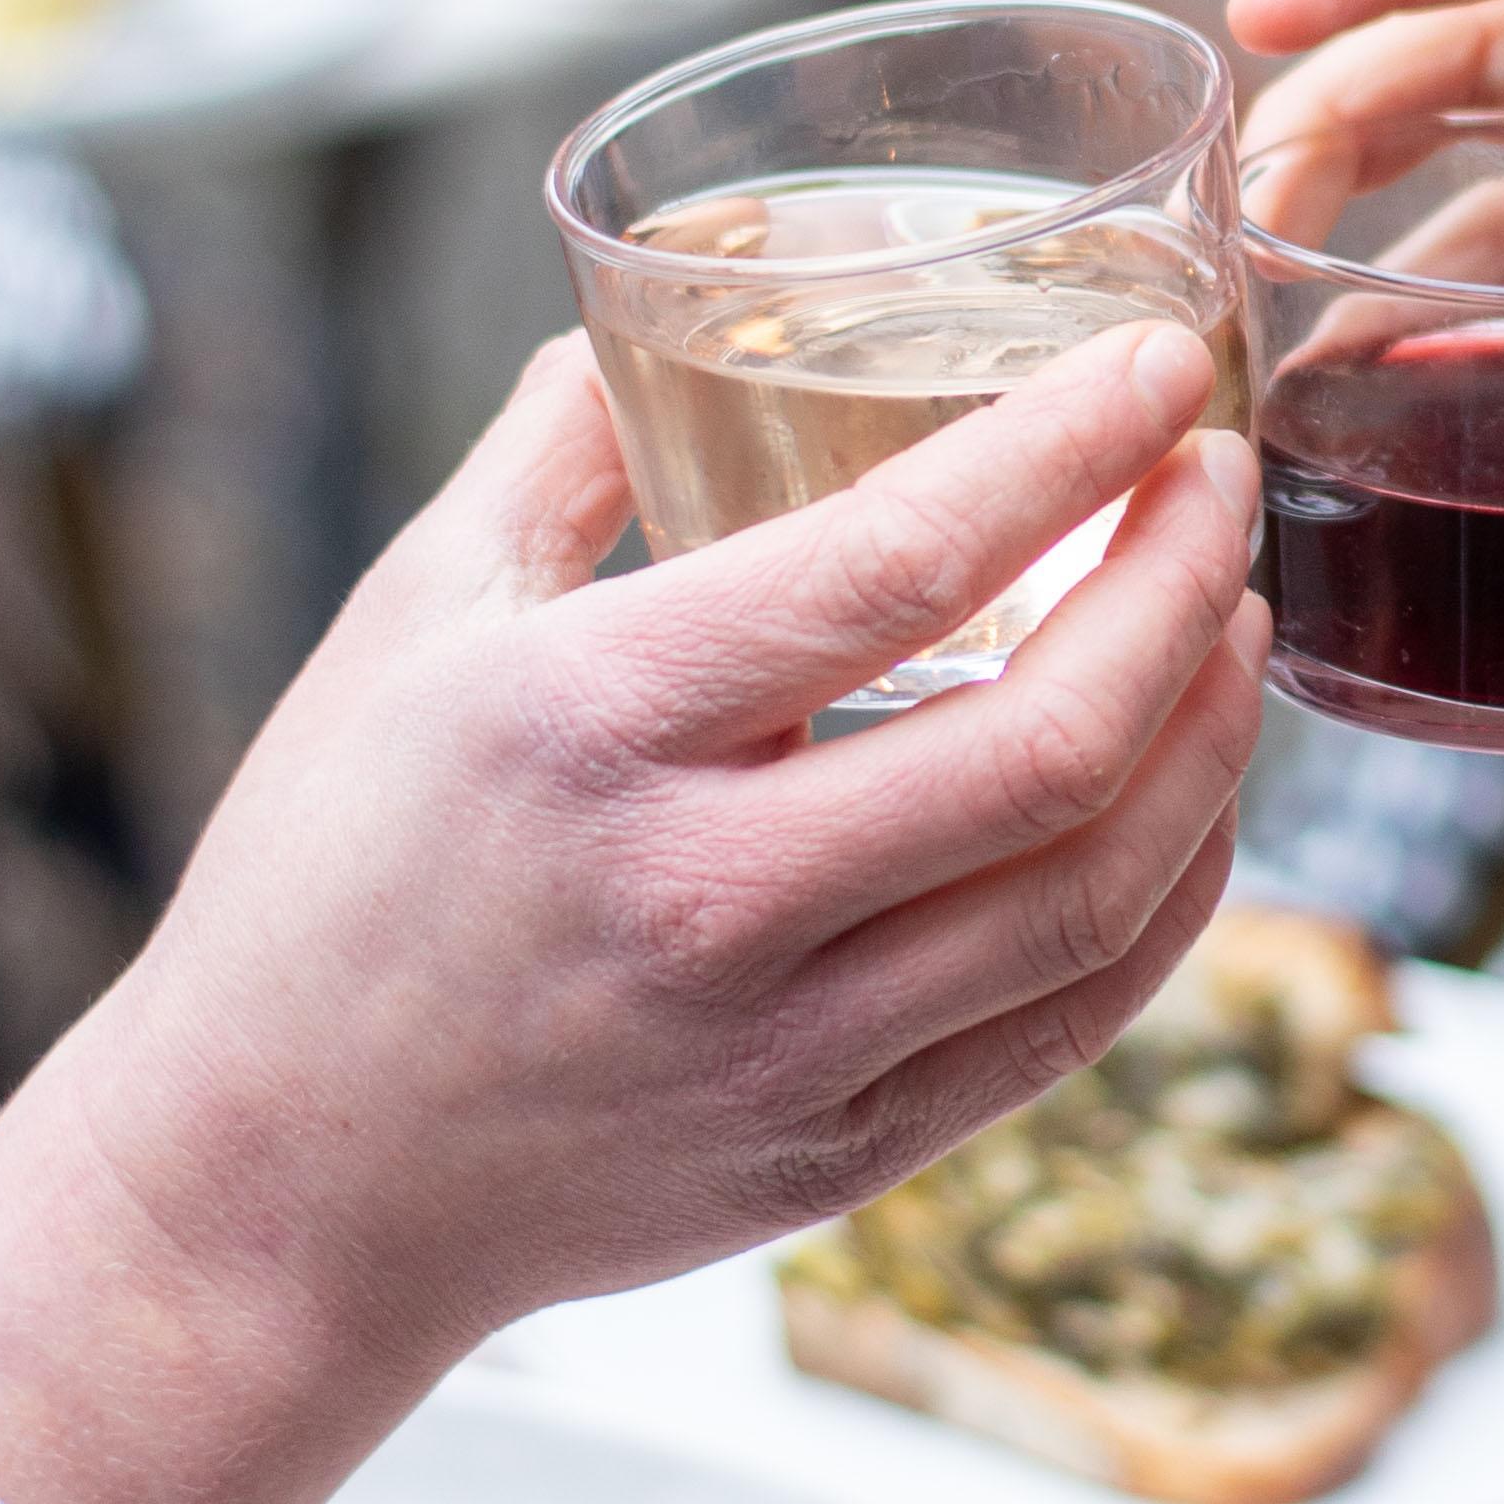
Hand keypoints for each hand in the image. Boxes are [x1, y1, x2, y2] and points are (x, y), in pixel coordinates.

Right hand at [0, 317, 1268, 1503]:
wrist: (268, 1200)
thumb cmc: (324, 886)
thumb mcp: (405, 627)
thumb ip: (552, 456)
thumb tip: (662, 303)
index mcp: (592, 727)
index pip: (898, 560)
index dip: (1067, 447)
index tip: (1162, 365)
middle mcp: (706, 898)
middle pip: (1048, 738)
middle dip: (1184, 579)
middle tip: (1228, 475)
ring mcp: (785, 1051)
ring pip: (1095, 890)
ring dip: (1210, 738)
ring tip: (1234, 617)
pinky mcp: (835, 1159)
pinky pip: (1070, 1022)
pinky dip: (1169, 895)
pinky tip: (1188, 798)